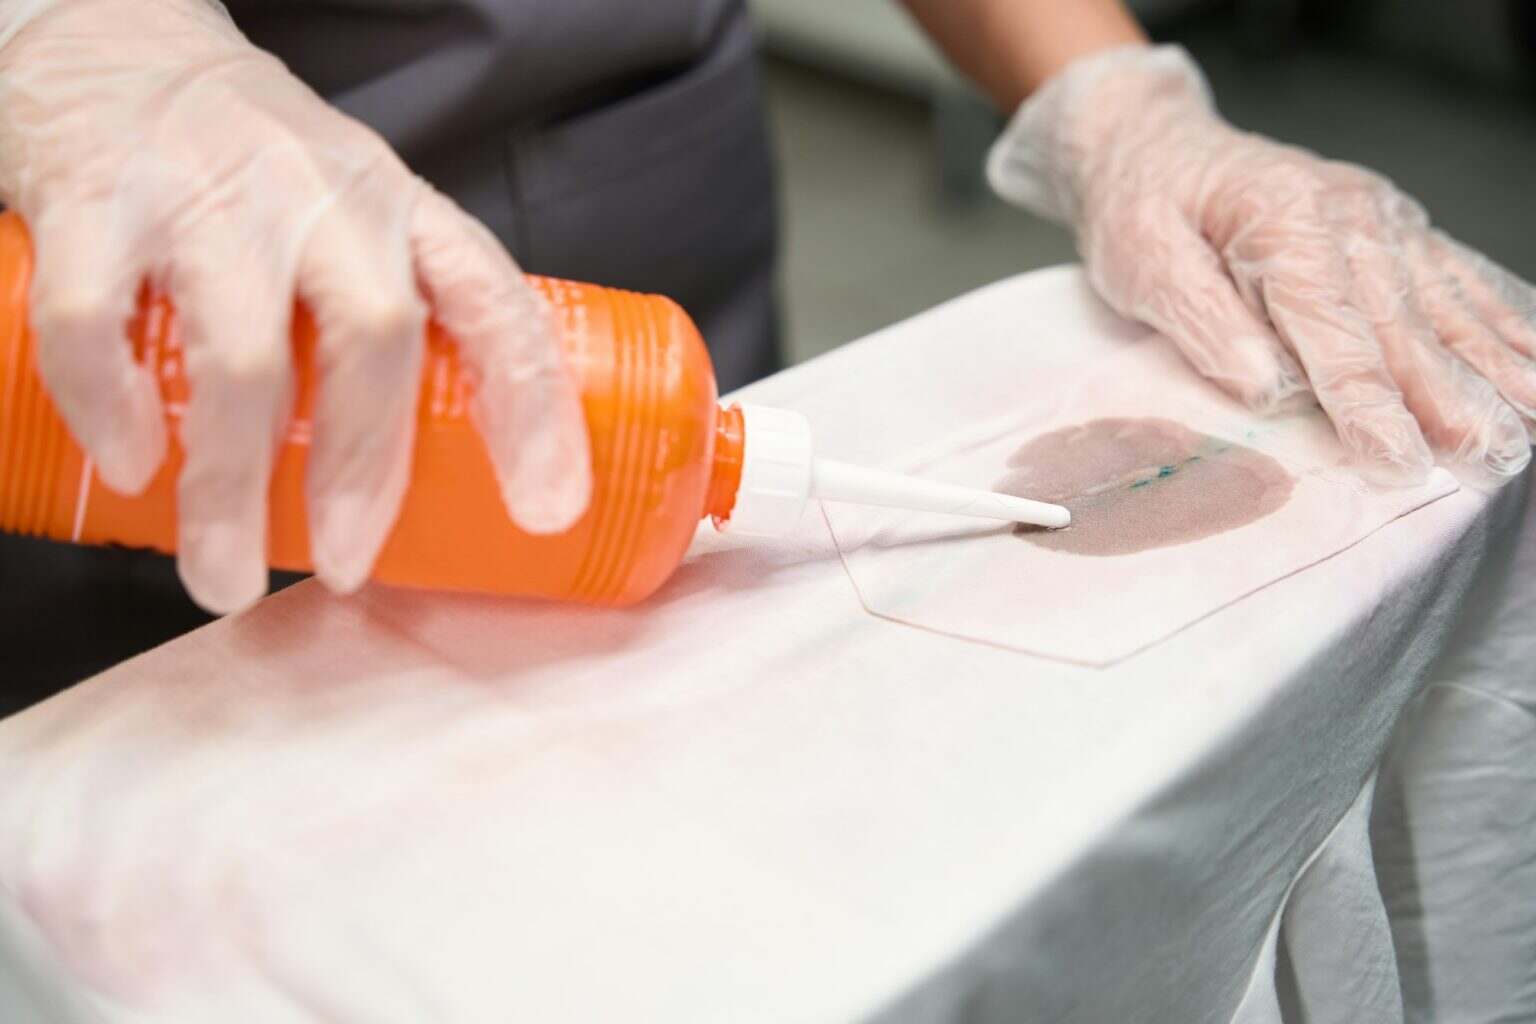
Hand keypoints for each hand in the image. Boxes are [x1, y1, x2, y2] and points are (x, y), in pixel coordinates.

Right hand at [0, 0, 591, 612]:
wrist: (110, 45)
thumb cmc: (249, 164)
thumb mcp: (350, 214)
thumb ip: (385, 310)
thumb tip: (420, 473)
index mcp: (400, 210)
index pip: (495, 304)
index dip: (534, 409)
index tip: (546, 507)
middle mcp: (319, 197)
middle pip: (377, 338)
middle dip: (369, 469)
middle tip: (350, 563)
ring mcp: (208, 198)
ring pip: (245, 359)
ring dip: (234, 486)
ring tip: (224, 572)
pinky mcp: (96, 203)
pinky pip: (100, 326)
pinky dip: (111, 409)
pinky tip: (131, 466)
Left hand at [989, 44, 1535, 482]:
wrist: (1158, 146)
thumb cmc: (1143, 207)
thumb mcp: (1143, 261)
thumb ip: (1204, 321)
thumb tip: (1263, 386)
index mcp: (1283, 222)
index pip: (1331, 328)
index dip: (1367, 400)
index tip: (1397, 458)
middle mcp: (1348, 217)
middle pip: (1404, 323)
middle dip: (1451, 397)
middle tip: (1490, 457)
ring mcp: (1380, 221)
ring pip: (1445, 304)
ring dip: (1491, 369)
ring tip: (1527, 426)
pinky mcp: (1394, 231)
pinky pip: (1458, 279)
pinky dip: (1500, 320)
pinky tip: (1531, 361)